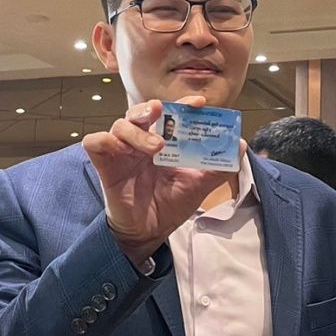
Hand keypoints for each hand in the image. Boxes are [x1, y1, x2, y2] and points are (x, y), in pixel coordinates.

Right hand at [83, 97, 233, 267]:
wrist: (149, 233)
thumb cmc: (170, 205)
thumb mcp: (198, 186)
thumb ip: (217, 167)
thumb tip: (239, 146)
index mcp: (164, 141)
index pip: (171, 114)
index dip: (182, 104)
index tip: (199, 103)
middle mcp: (142, 142)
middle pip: (141, 112)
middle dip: (151, 108)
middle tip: (161, 111)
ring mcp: (122, 152)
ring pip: (121, 124)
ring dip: (137, 131)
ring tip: (155, 147)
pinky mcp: (105, 165)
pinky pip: (95, 142)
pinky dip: (104, 139)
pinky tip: (118, 148)